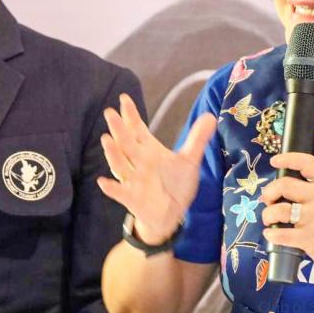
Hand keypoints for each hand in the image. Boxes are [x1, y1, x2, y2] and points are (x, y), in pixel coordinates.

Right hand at [97, 93, 216, 244]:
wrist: (170, 214)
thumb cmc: (175, 184)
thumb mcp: (189, 161)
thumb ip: (197, 139)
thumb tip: (210, 116)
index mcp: (149, 150)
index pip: (138, 129)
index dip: (131, 115)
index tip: (124, 98)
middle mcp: (139, 162)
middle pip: (126, 143)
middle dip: (118, 129)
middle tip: (110, 112)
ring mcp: (133, 180)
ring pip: (120, 164)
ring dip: (113, 153)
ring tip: (106, 139)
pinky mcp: (132, 198)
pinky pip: (120, 192)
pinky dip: (111, 188)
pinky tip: (103, 182)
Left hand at [260, 152, 313, 272]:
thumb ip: (307, 190)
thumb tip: (275, 189)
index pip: (307, 164)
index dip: (288, 159)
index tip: (274, 161)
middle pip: (284, 185)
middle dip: (269, 193)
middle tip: (268, 201)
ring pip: (279, 210)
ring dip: (268, 215)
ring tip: (269, 219)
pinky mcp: (309, 238)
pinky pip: (281, 234)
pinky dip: (271, 234)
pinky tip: (271, 234)